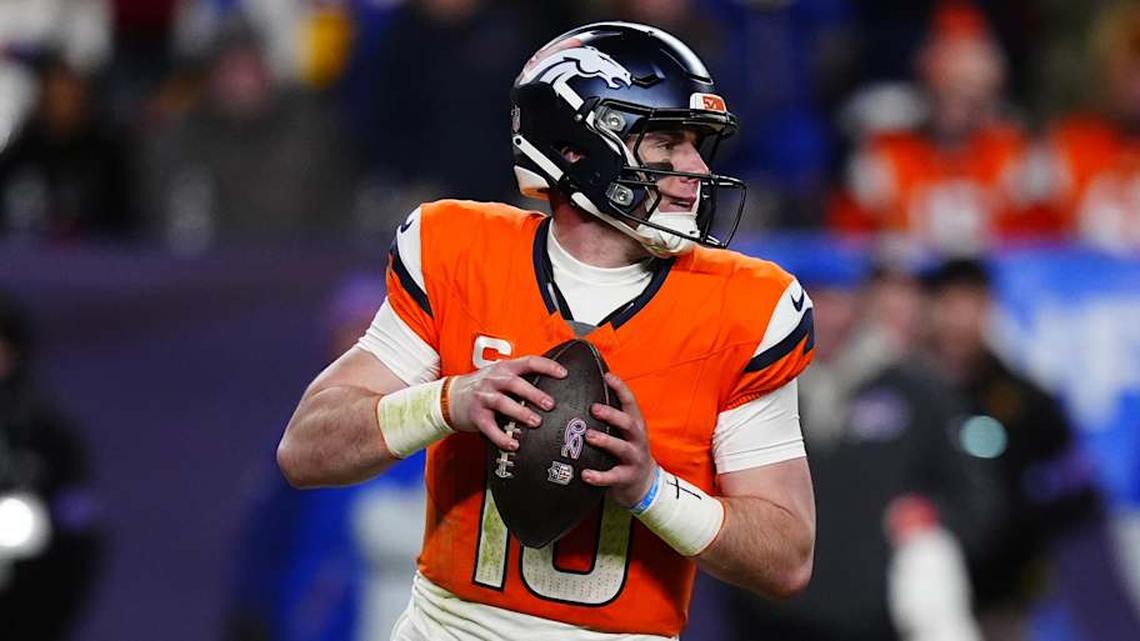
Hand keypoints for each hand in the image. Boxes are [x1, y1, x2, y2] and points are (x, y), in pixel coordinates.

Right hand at [447, 356, 565, 450]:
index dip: (546, 366)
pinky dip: (502, 437)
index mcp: (504, 368)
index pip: (528, 362)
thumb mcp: (499, 375)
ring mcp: (483, 397)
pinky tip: (513, 444)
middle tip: (550, 404)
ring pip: (503, 403)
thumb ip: (521, 377)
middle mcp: (493, 380)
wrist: (450, 397)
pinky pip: (490, 427)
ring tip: (536, 422)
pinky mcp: (476, 416)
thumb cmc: (483, 387)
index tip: (563, 374)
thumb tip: (552, 384)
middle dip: (534, 394)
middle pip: (515, 383)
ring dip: (520, 413)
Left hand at [582, 372, 657, 507]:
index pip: (630, 402)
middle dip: (612, 415)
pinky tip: (585, 474)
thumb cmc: (626, 449)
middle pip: (628, 423)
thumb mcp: (625, 431)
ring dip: (606, 441)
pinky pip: (613, 477)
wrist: (643, 482)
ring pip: (622, 448)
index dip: (620, 388)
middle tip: (593, 408)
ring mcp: (634, 458)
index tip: (607, 376)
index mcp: (636, 424)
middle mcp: (637, 439)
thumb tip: (586, 392)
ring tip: (589, 436)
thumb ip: (611, 415)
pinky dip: (599, 476)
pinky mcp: (628, 477)